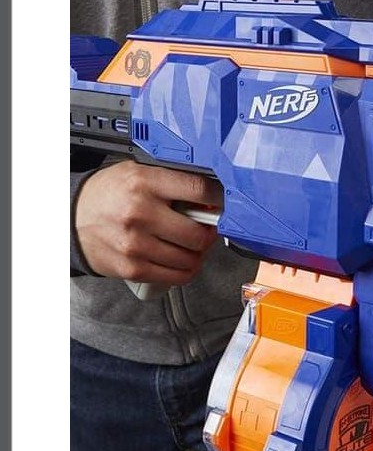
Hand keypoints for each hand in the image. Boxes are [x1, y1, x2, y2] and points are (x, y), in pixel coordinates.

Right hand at [74, 160, 221, 284]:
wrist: (70, 219)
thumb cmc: (109, 195)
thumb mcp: (137, 174)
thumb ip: (171, 182)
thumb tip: (211, 198)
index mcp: (144, 183)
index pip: (199, 190)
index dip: (219, 199)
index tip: (223, 205)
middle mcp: (140, 213)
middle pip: (199, 233)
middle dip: (208, 233)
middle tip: (204, 229)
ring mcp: (136, 244)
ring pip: (191, 258)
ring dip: (197, 254)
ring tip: (189, 245)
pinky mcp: (133, 268)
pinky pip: (177, 276)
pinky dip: (186, 270)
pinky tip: (182, 261)